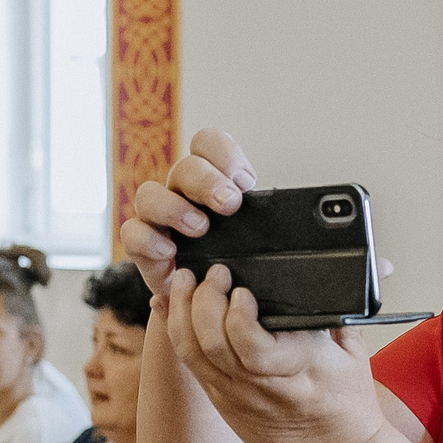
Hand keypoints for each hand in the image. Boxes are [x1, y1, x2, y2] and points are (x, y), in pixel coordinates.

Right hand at [120, 128, 257, 291]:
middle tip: (230, 204)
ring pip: (148, 194)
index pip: (206, 143)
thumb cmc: (235, 259)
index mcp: (208, 179)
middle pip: (183, 167)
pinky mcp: (142, 247)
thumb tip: (311, 210)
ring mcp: (157, 218)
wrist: (213, 300)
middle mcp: (179, 192)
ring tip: (200, 228)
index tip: (245, 183)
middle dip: (207, 181)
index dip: (224, 155)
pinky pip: (131, 233)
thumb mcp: (259, 234)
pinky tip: (170, 251)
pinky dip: (149, 239)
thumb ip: (271, 216)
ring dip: (175, 208)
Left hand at [161, 262, 385, 442]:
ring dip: (182, 311)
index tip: (242, 290)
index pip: (254, 347)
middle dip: (204, 301)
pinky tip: (174, 306)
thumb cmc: (348, 403)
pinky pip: (190, 364)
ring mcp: (236, 397)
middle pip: (213, 345)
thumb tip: (333, 271)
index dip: (238, 316)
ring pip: (193, 353)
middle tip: (212, 273)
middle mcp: (261, 387)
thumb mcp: (353, 353)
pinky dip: (177, 331)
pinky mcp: (222, 402)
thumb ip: (335, 311)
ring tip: (185, 281)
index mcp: (299, 371)